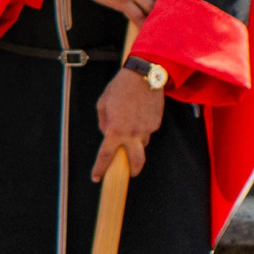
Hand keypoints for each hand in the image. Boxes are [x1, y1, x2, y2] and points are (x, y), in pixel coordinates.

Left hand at [90, 64, 165, 180]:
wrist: (143, 76)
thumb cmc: (119, 88)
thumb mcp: (102, 104)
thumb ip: (103, 123)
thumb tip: (107, 134)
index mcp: (115, 130)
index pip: (106, 155)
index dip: (100, 169)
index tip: (96, 178)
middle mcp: (132, 134)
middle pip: (136, 162)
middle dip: (133, 170)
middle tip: (130, 172)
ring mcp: (147, 130)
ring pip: (142, 144)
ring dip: (136, 142)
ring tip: (131, 124)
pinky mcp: (156, 124)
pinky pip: (148, 132)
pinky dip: (142, 128)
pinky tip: (139, 114)